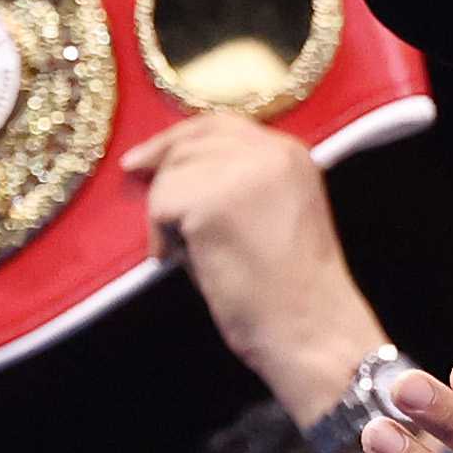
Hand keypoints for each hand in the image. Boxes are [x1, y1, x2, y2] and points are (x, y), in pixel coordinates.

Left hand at [127, 112, 385, 413]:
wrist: (310, 327)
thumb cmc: (284, 287)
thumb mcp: (268, 212)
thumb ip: (233, 182)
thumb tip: (170, 169)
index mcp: (291, 152)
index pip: (219, 125)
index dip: (176, 140)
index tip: (143, 159)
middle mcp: (271, 150)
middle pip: (188, 142)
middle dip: (160, 172)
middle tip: (144, 199)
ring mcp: (243, 172)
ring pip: (170, 175)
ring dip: (165, 213)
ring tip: (190, 251)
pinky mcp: (213, 201)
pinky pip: (161, 206)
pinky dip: (162, 237)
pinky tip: (184, 261)